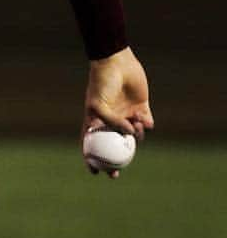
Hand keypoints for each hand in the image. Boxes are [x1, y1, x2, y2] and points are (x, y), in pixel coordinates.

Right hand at [83, 46, 153, 177]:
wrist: (117, 64)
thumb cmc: (101, 84)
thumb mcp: (98, 105)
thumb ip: (111, 122)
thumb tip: (129, 135)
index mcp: (96, 121)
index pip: (92, 144)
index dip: (91, 159)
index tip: (94, 172)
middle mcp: (112, 120)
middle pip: (114, 145)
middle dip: (116, 161)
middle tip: (117, 173)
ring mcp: (126, 114)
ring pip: (133, 135)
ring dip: (136, 136)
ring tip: (135, 127)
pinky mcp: (141, 107)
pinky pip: (147, 123)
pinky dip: (147, 125)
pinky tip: (144, 120)